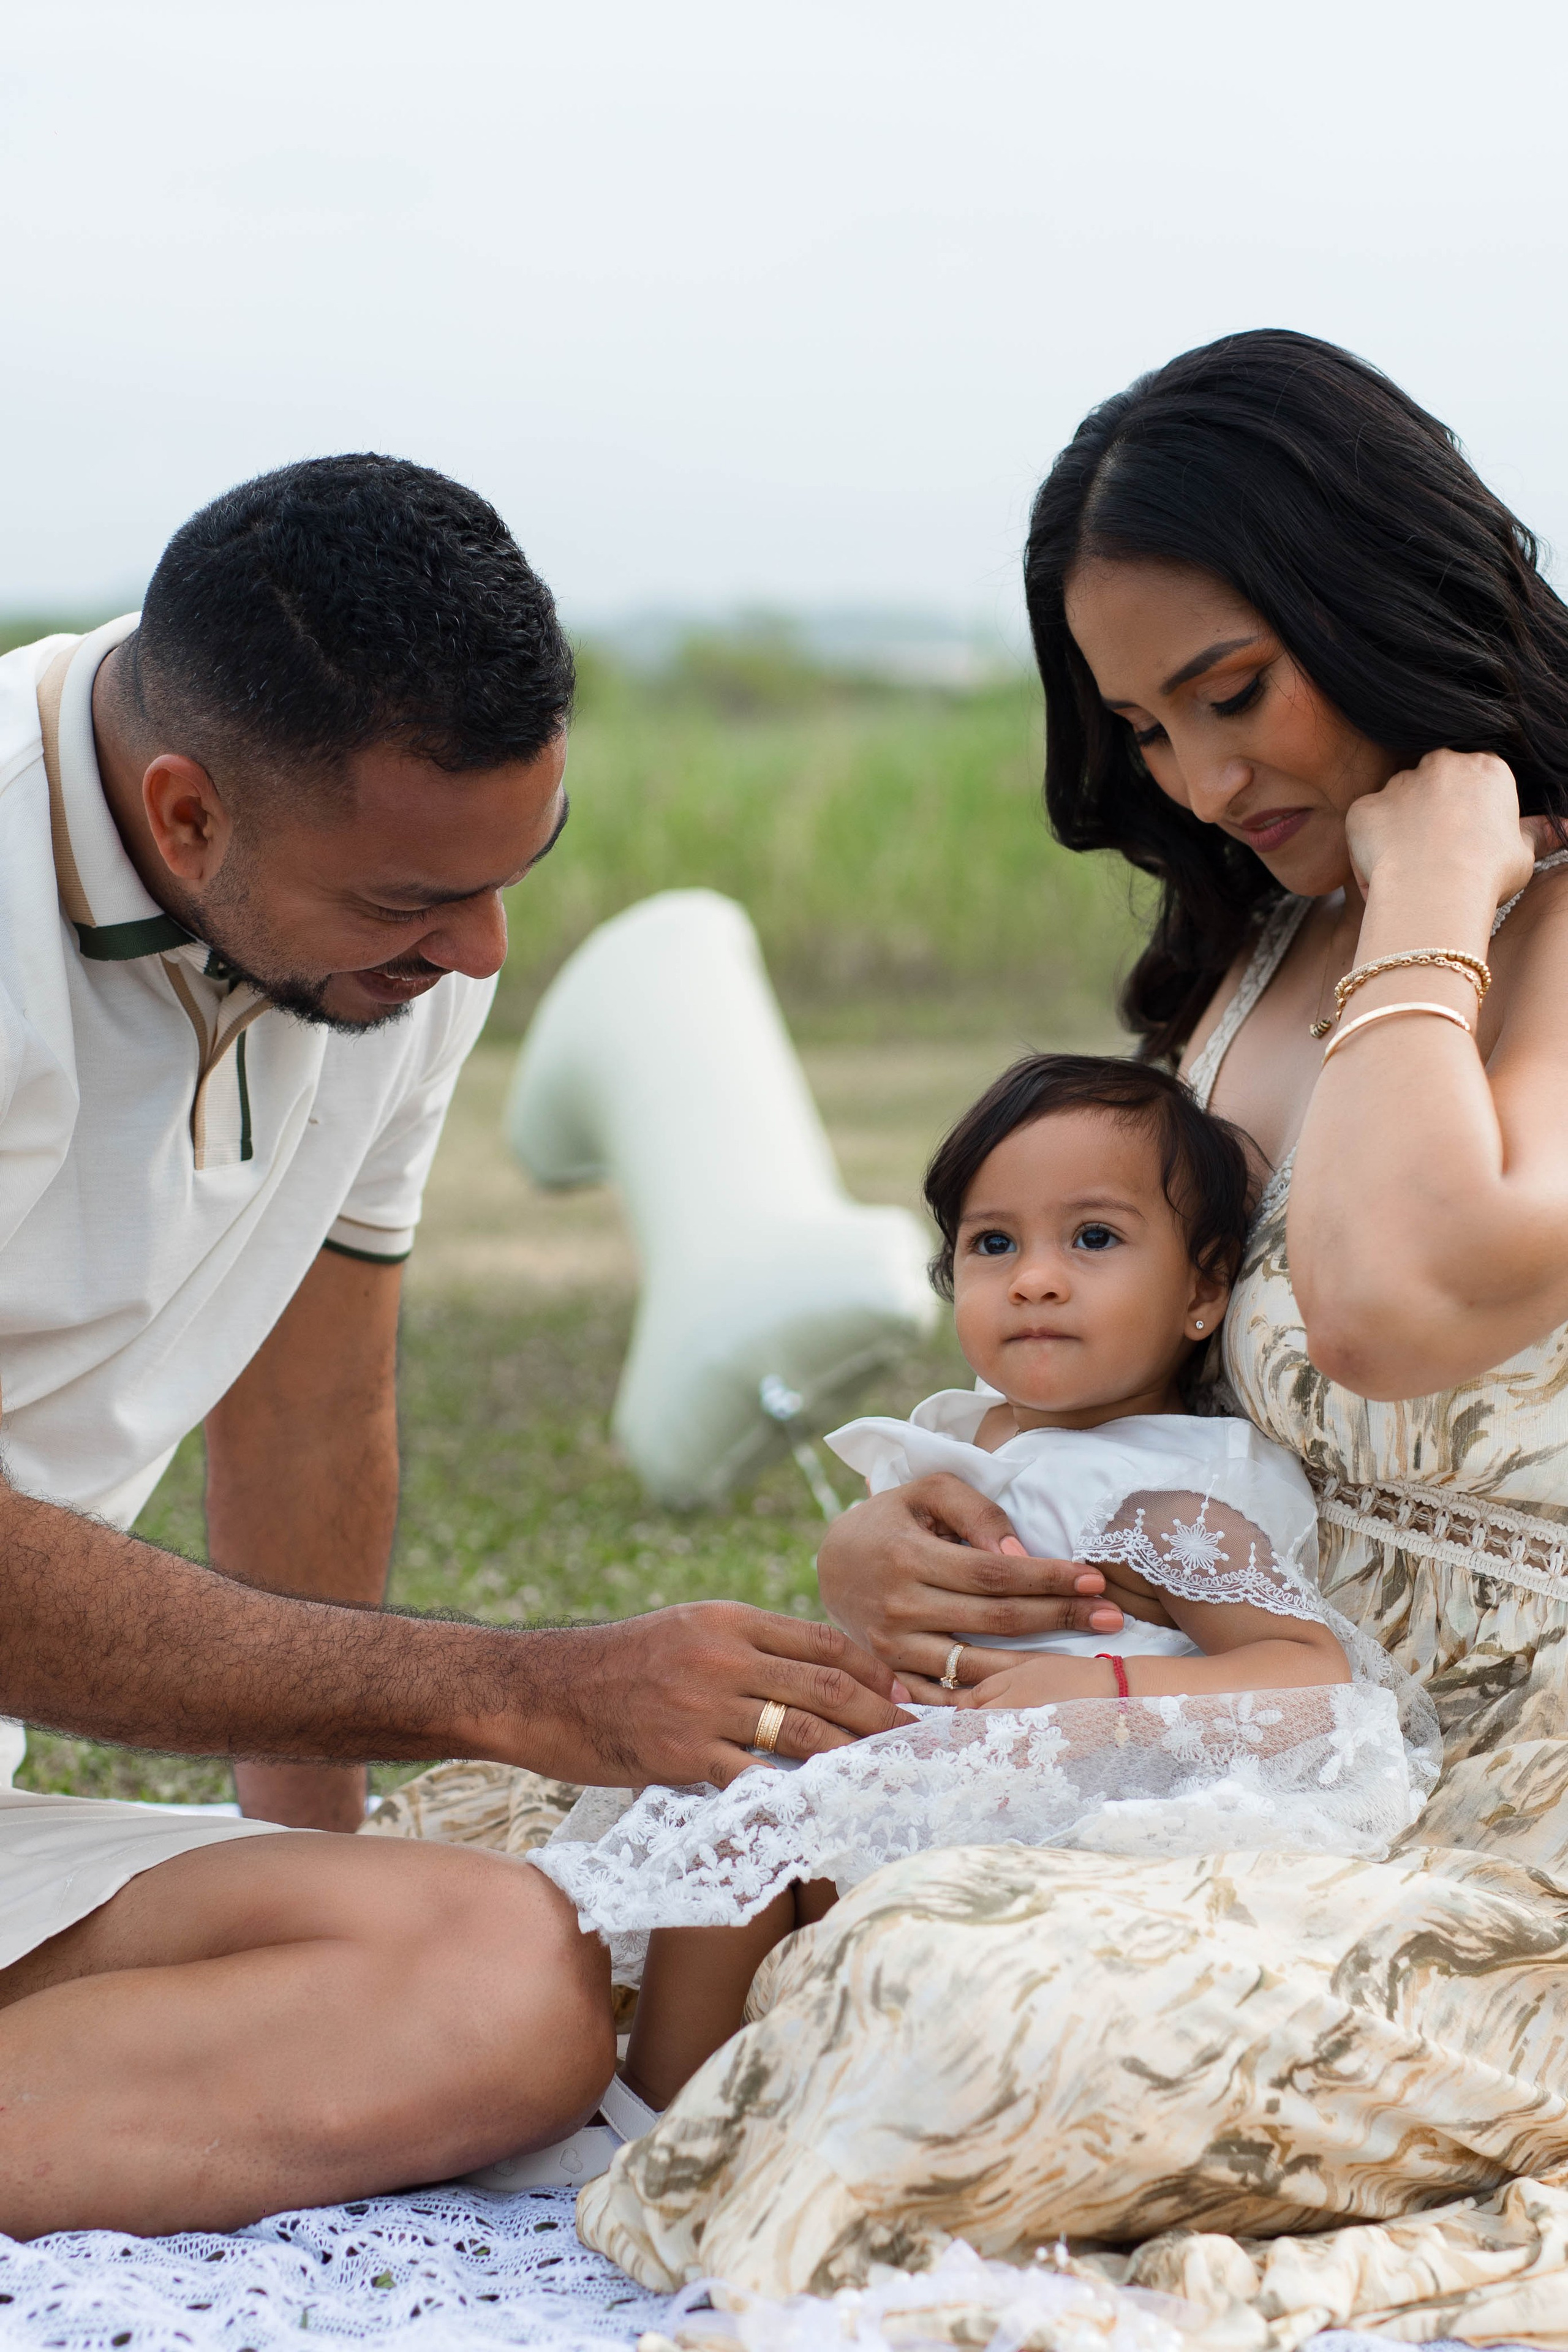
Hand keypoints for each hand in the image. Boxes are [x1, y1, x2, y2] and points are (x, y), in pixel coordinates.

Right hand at [500, 1601, 913, 1790]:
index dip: (872, 1670)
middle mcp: (722, 1656)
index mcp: (727, 1620)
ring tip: (886, 1780)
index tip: (902, 1695)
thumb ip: (742, 1649)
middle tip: (917, 1745)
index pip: (821, 1640)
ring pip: (801, 1734)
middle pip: (825, 1686)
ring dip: (853, 1760)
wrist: (538, 1689)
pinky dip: (795, 1798)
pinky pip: (754, 1780)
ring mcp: (703, 1706)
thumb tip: (803, 1676)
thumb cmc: (614, 1666)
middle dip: (880, 1717)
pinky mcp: (682, 1754)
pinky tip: (825, 1814)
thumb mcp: (683, 1633)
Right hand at [814, 1474, 1122, 1698]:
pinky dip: (989, 1699)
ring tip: (1088, 1660)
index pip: (993, 1573)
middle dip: (1059, 1617)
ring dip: (1037, 1666)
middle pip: (995, 1619)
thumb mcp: (927, 1492)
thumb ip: (976, 1512)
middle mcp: (899, 1606)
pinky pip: (945, 1696)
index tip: (1095, 1579)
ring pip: (976, 1665)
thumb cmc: (893, 1519)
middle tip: (1113, 1617)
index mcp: (908, 1557)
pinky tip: (1032, 1696)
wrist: (831, 1561)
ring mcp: (892, 1648)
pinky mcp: (890, 1674)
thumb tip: (1018, 1556)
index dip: (1047, 1578)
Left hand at [1345, 749, 1534, 908]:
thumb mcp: (1523, 852)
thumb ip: (1533, 833)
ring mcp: (1398, 783)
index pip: (1477, 778)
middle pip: (1436, 783)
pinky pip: (1367, 825)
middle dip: (1435, 813)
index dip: (1472, 811)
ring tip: (1413, 871)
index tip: (1471, 841)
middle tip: (1440, 855)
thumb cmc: (1486, 874)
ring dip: (1402, 828)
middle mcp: (1441, 764)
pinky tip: (1387, 876)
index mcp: (1485, 768)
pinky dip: (1371, 847)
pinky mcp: (1364, 807)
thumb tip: (1555, 829)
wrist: (1435, 891)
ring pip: (1398, 802)